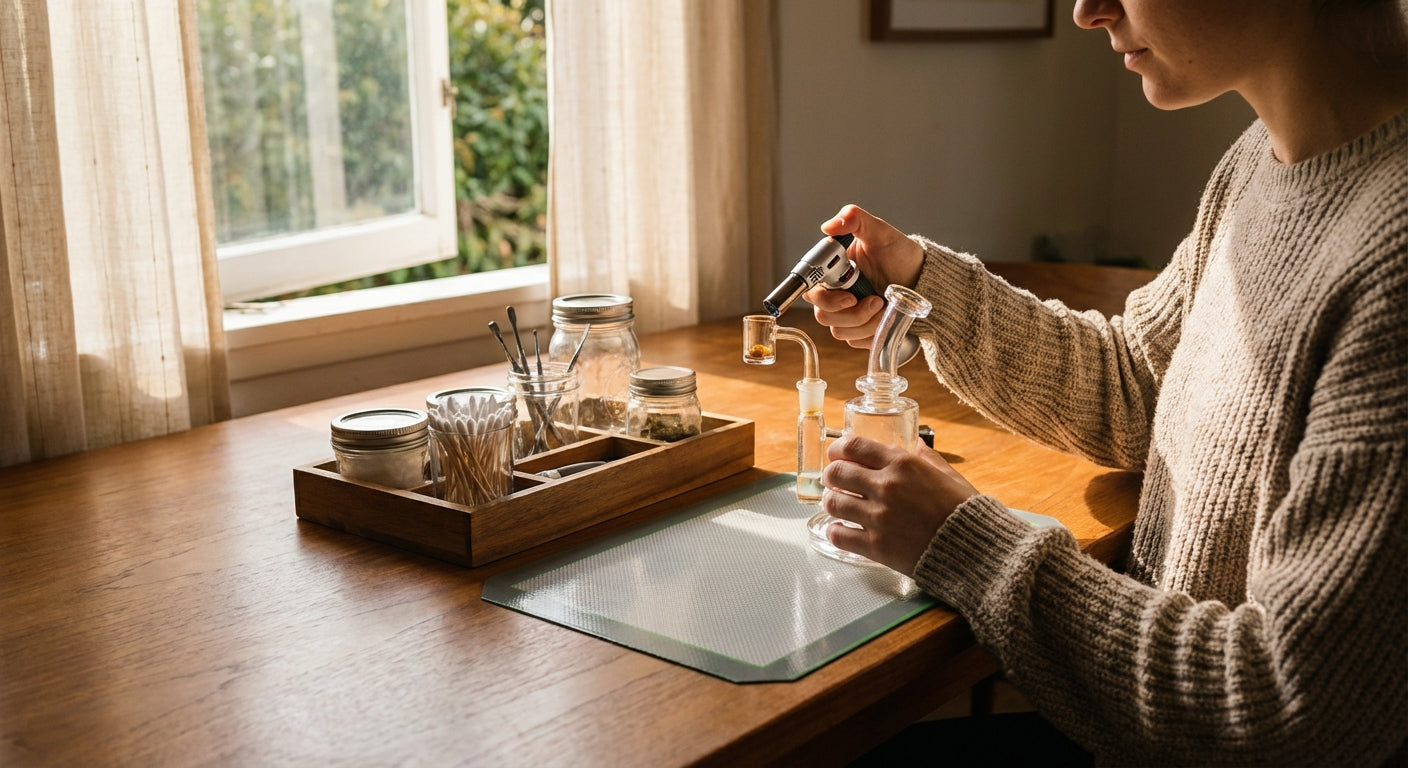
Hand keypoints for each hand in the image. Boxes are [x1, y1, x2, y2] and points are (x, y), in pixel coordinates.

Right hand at [802, 204, 924, 348]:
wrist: (921, 277)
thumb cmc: (899, 253)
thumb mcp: (879, 232)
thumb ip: (854, 220)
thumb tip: (828, 226)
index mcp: (831, 272)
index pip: (811, 290)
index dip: (825, 299)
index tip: (849, 297)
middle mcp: (834, 293)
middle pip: (823, 315)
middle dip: (852, 313)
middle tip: (876, 301)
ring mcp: (845, 314)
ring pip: (840, 331)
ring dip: (865, 323)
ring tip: (885, 307)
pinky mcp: (858, 330)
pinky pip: (855, 341)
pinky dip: (871, 334)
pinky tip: (885, 319)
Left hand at [821, 434, 978, 574]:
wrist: (974, 551)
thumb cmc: (964, 512)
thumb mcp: (949, 476)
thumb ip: (928, 459)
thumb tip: (916, 443)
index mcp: (903, 464)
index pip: (853, 446)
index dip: (838, 449)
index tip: (835, 454)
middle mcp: (886, 486)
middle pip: (837, 472)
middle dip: (831, 475)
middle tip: (835, 482)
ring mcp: (879, 517)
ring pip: (833, 502)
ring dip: (832, 502)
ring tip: (838, 506)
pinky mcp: (876, 546)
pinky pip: (838, 535)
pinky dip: (835, 531)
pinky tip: (841, 530)